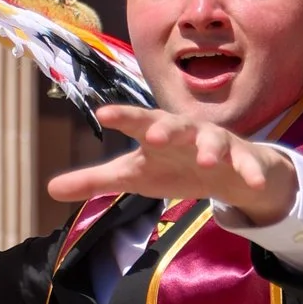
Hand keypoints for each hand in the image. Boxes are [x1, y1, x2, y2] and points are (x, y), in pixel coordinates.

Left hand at [47, 104, 298, 227]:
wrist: (226, 171)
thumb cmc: (173, 166)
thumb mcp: (134, 175)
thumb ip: (95, 181)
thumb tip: (50, 189)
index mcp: (158, 133)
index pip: (137, 121)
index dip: (122, 117)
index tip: (102, 114)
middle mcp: (186, 132)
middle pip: (175, 125)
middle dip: (166, 128)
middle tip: (153, 136)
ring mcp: (216, 143)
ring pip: (214, 140)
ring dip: (209, 148)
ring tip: (205, 160)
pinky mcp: (242, 159)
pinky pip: (246, 164)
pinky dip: (251, 172)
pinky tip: (252, 183)